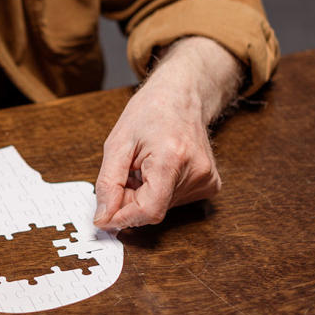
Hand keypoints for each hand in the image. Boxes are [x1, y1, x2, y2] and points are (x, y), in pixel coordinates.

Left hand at [94, 37, 242, 229]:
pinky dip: (159, 192)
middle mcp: (196, 172)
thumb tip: (103, 218)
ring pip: (162, 207)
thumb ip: (108, 184)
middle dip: (131, 201)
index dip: (123, 219)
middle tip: (126, 174)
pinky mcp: (210, 184)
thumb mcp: (117, 144)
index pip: (149, 211)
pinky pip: (174, 201)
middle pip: (153, 209)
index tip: (104, 217)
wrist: (181, 95)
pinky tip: (159, 170)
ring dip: (144, 195)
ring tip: (144, 166)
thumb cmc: (150, 112)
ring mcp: (207, 179)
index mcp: (172, 159)